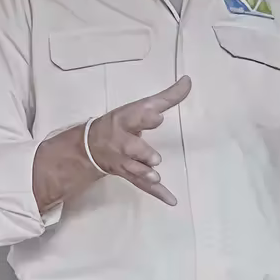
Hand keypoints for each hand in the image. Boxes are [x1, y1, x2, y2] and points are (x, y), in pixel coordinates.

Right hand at [84, 76, 190, 205]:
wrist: (90, 146)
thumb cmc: (122, 123)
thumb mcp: (140, 107)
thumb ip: (167, 97)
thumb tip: (188, 79)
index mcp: (125, 121)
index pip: (135, 117)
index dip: (145, 117)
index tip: (156, 114)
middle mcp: (122, 142)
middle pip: (130, 147)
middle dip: (141, 151)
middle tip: (153, 157)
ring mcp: (124, 160)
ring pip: (134, 168)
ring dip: (144, 172)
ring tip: (155, 176)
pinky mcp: (129, 174)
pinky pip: (143, 185)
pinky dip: (157, 193)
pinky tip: (172, 200)